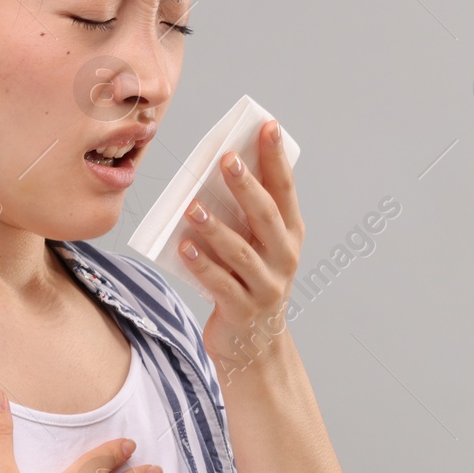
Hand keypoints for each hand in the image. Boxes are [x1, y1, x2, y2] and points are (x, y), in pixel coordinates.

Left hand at [178, 120, 304, 367]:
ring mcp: (266, 286)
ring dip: (216, 228)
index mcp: (290, 235)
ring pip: (241, 252)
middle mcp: (284, 258)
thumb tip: (214, 174)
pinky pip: (220, 284)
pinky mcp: (242, 309)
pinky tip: (184, 247)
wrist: (256, 346)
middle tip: (227, 159)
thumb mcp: (258, 248)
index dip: (277, 158)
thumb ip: (245, 216)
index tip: (267, 126)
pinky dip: (202, 265)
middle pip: (265, 216)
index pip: (285, 189)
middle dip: (247, 186)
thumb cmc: (251, 283)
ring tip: (193, 207)